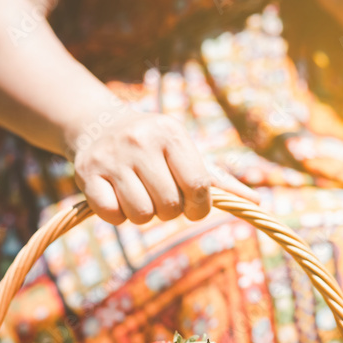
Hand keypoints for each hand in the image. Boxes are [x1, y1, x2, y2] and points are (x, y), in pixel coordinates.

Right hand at [67, 111, 259, 225]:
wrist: (98, 125)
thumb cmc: (155, 146)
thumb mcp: (186, 152)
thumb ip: (220, 180)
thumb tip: (255, 201)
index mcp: (171, 133)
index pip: (197, 185)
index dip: (200, 207)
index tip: (194, 207)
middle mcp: (141, 142)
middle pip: (169, 206)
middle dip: (170, 211)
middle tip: (161, 197)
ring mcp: (112, 158)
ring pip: (140, 215)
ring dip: (144, 216)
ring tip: (139, 197)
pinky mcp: (87, 174)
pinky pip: (111, 215)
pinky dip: (117, 216)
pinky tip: (117, 199)